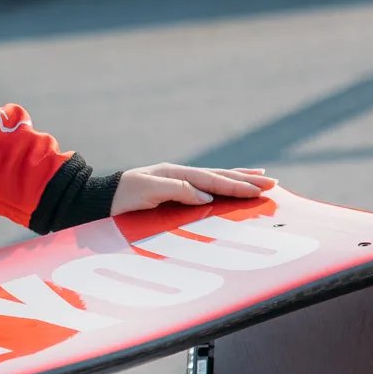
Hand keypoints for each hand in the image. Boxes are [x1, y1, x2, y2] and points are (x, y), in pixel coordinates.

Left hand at [111, 163, 274, 215]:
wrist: (99, 199)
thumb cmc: (120, 197)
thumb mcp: (146, 191)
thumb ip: (177, 191)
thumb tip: (207, 194)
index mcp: (176, 174)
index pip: (213, 180)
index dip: (237, 186)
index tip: (260, 190)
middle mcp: (180, 175)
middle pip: (219, 176)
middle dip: (246, 181)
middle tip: (273, 184)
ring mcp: (178, 181)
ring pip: (215, 179)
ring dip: (239, 180)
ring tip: (262, 178)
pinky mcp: (174, 191)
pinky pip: (205, 187)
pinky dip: (221, 185)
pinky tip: (227, 187)